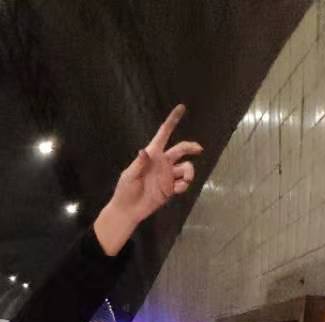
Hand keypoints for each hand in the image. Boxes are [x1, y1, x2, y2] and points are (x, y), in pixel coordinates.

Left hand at [94, 104, 202, 254]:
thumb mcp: (130, 176)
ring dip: (189, 172)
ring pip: (186, 167)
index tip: (181, 107)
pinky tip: (177, 189)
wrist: (128, 211)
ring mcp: (167, 175)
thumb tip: (144, 151)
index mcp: (152, 155)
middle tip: (199, 149)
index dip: (172, 121)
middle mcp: (162, 163)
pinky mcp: (170, 188)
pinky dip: (183, 185)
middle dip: (192, 147)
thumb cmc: (125, 191)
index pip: (164, 134)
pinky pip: (183, 183)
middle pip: (181, 149)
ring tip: (185, 181)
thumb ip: (139, 164)